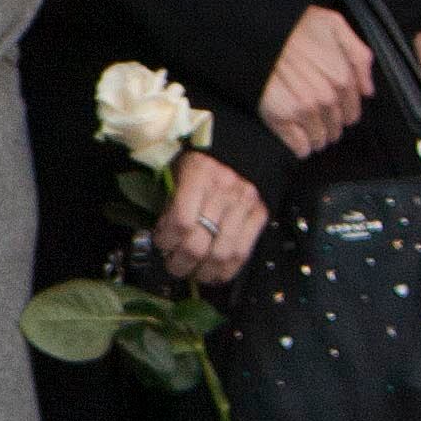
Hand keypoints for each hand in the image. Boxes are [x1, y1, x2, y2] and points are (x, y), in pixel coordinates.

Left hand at [152, 151, 270, 285]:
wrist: (246, 146)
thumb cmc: (204, 159)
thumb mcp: (180, 169)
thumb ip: (172, 200)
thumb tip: (162, 235)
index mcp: (198, 176)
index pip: (180, 221)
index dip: (166, 240)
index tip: (160, 244)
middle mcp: (223, 192)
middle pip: (199, 244)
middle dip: (181, 263)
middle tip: (173, 267)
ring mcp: (245, 206)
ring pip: (222, 254)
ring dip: (203, 272)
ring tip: (193, 274)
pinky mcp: (260, 215)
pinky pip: (244, 252)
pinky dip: (227, 270)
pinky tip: (214, 275)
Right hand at [259, 4, 373, 157]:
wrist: (254, 29)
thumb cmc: (291, 25)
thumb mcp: (334, 25)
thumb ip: (358, 55)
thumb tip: (367, 89)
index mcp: (342, 78)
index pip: (352, 111)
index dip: (344, 114)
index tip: (336, 114)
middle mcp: (326, 97)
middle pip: (336, 126)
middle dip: (331, 127)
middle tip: (321, 125)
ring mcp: (304, 110)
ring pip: (319, 137)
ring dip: (317, 139)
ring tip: (310, 136)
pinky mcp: (281, 118)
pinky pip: (298, 145)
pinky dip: (300, 148)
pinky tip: (300, 145)